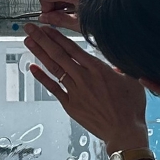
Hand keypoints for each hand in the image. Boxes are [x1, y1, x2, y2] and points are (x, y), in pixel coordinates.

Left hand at [24, 23, 146, 150]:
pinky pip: (53, 88)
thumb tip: (115, 60)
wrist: (124, 132)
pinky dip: (42, 78)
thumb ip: (120, 67)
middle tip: (30, 28)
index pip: (72, 48)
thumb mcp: (131, 80)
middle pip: (58, 54)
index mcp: (98, 69)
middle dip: (42, 39)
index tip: (47, 27)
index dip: (57, 36)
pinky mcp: (70, 105)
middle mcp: (83, 78)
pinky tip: (32, 67)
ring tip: (28, 41)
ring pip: (53, 68)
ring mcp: (75, 92)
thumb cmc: (131, 108)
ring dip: (39, 53)